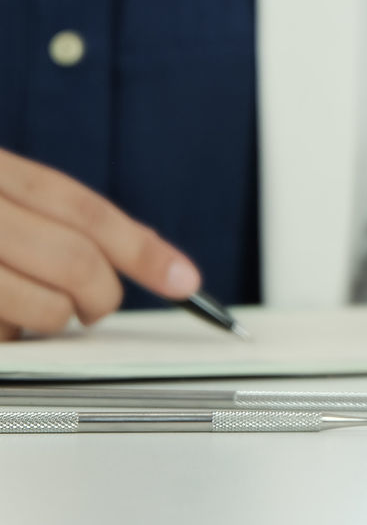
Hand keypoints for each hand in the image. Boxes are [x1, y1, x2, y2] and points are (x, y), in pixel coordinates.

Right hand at [0, 148, 201, 340]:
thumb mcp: (3, 192)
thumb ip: (64, 216)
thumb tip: (156, 257)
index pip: (86, 211)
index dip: (142, 250)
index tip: (186, 280)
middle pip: (76, 262)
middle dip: (103, 296)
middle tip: (94, 307)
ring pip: (45, 309)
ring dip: (55, 320)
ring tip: (30, 308)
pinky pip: (4, 335)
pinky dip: (12, 335)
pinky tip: (1, 314)